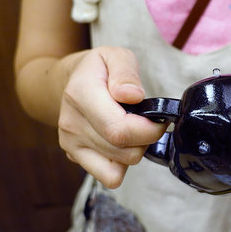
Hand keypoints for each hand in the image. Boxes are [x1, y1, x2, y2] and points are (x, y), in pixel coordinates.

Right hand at [58, 47, 166, 187]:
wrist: (70, 80)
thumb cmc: (100, 68)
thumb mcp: (116, 55)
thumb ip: (126, 73)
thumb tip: (132, 96)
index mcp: (81, 94)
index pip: (119, 130)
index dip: (149, 130)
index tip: (160, 118)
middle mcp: (71, 123)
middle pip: (124, 152)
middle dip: (146, 140)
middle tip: (149, 122)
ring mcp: (70, 143)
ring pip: (118, 167)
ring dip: (135, 151)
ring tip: (133, 129)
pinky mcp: (74, 156)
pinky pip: (109, 176)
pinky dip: (122, 164)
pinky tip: (122, 144)